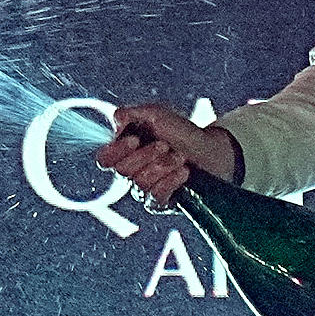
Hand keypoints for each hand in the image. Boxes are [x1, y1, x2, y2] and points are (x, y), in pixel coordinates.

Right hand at [92, 103, 239, 206]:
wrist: (210, 149)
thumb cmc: (181, 131)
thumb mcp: (157, 114)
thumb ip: (134, 114)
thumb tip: (117, 117)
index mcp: (125, 151)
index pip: (104, 159)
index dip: (115, 151)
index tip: (134, 139)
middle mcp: (131, 172)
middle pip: (122, 171)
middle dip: (146, 156)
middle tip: (165, 145)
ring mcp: (144, 189)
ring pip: (140, 183)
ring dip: (163, 166)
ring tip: (180, 156)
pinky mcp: (160, 202)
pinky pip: (156, 196)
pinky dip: (171, 180)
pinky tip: (183, 171)